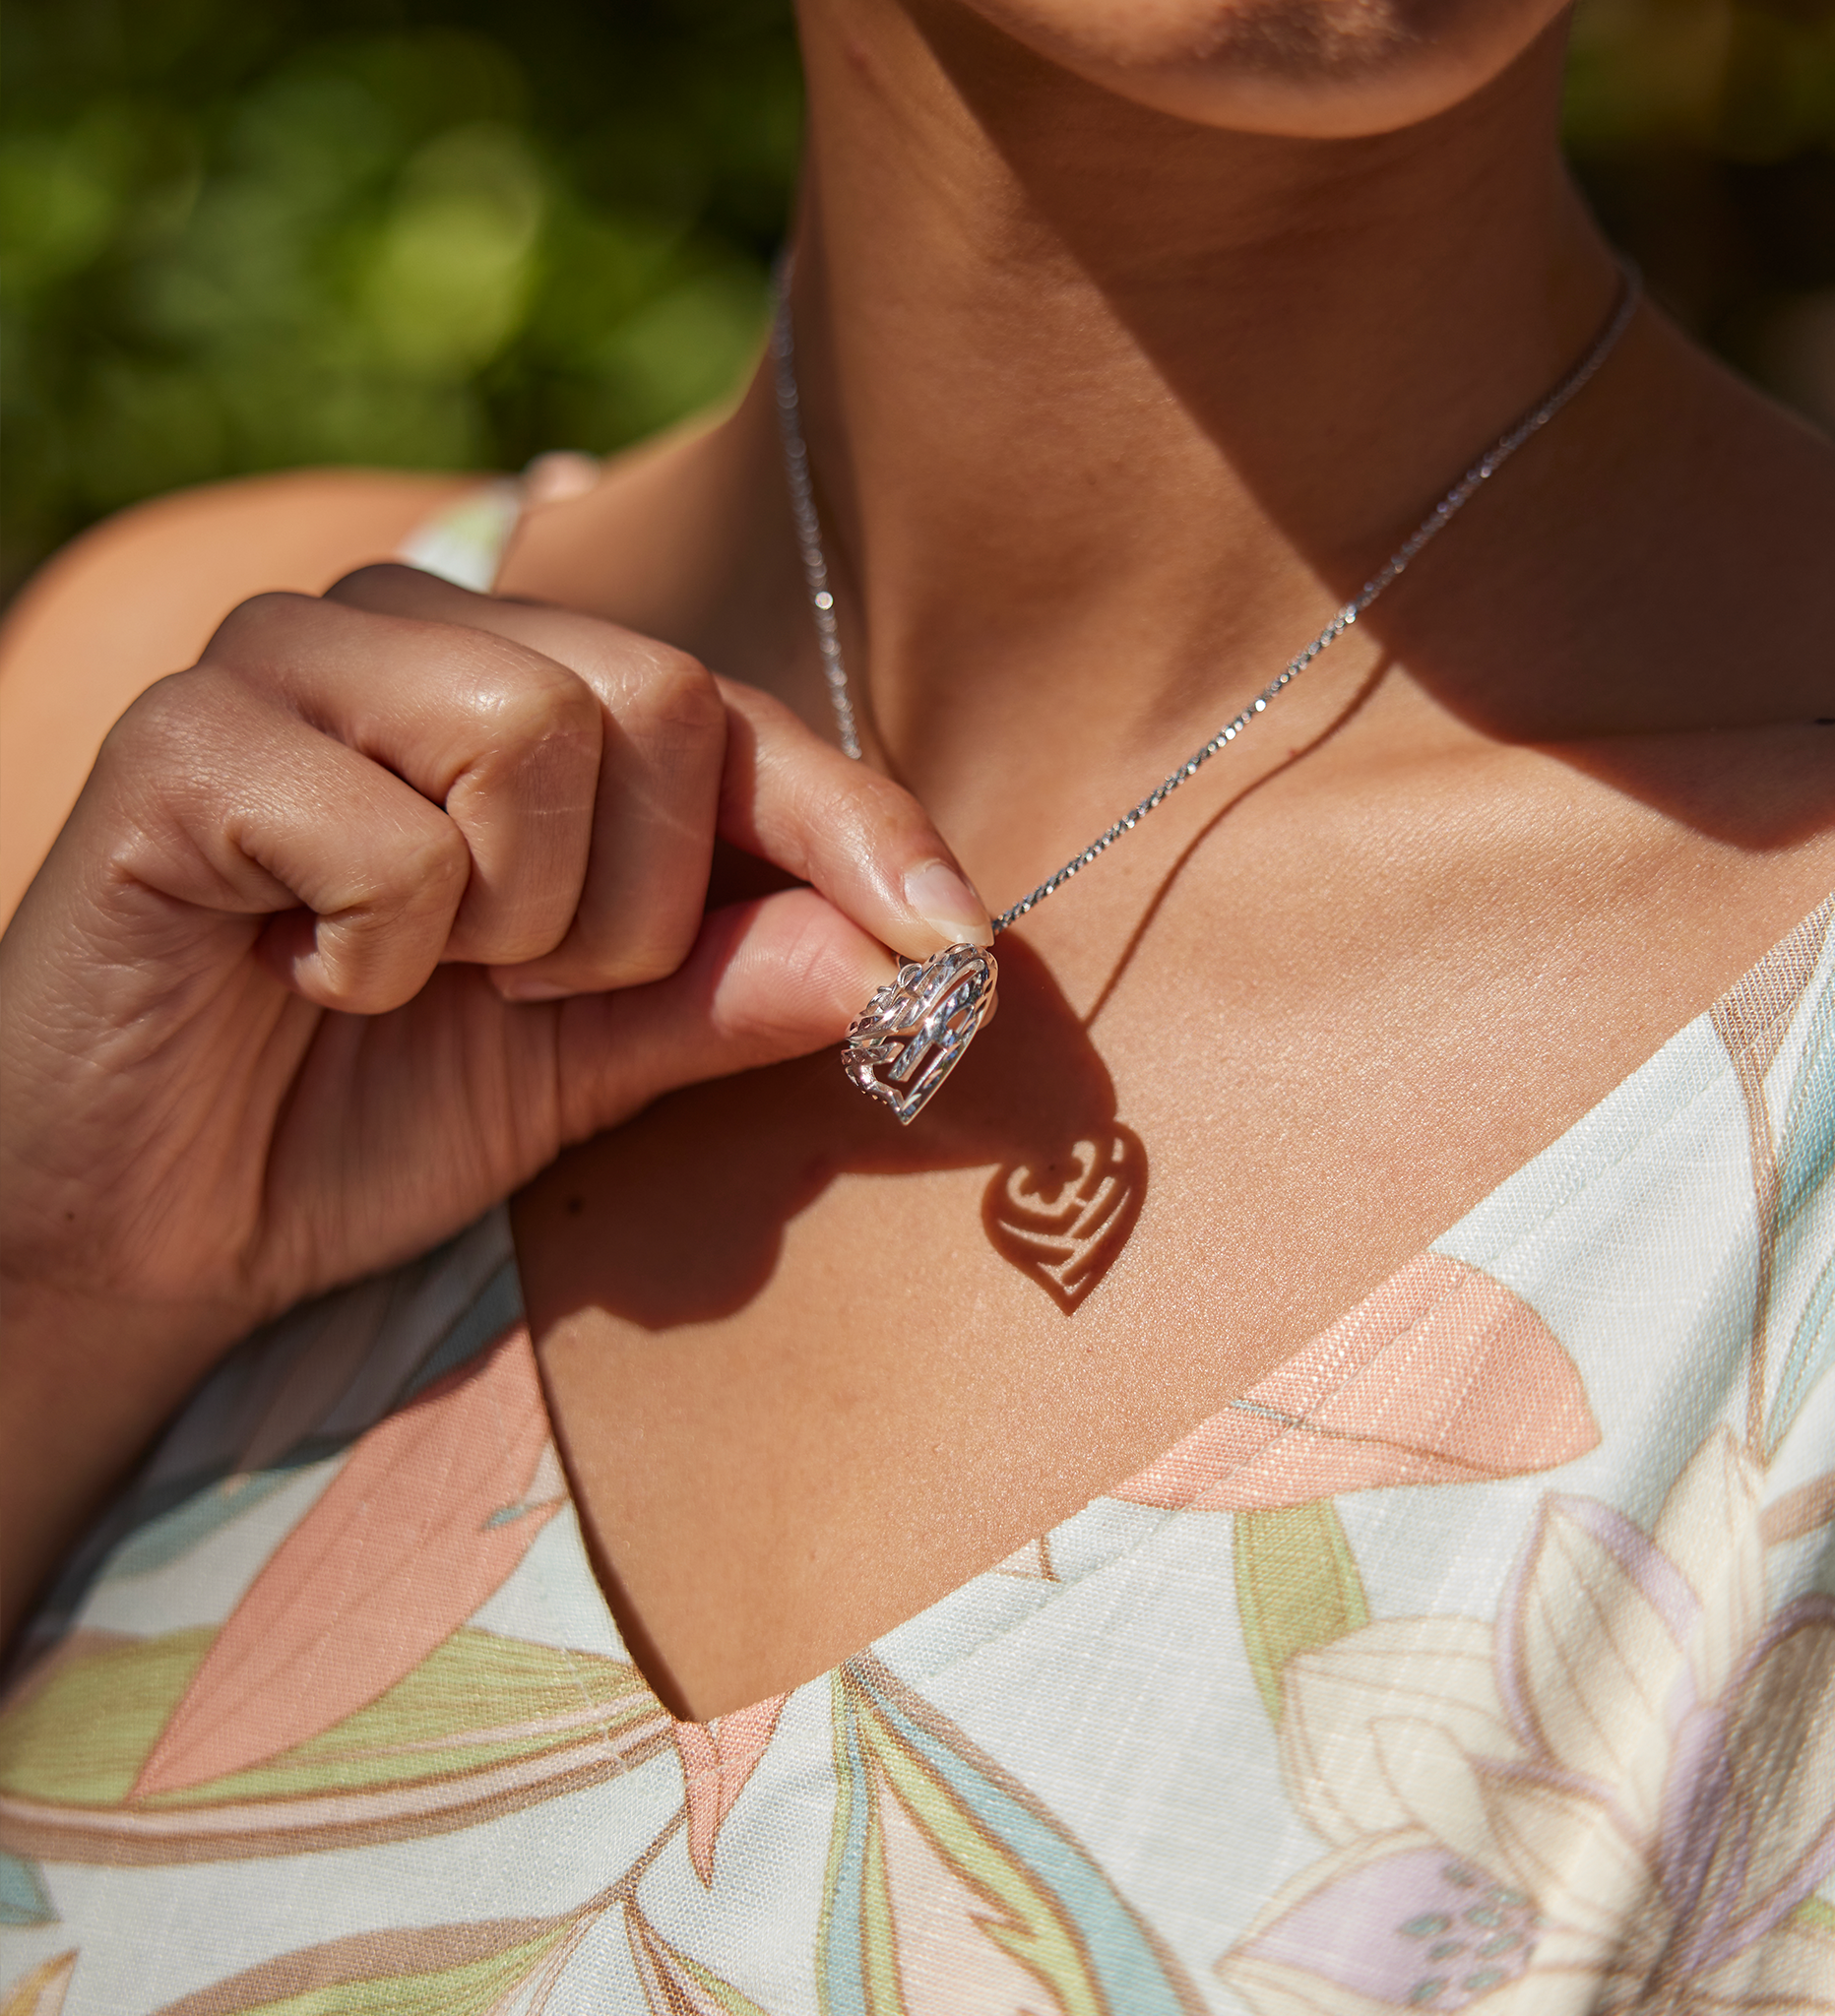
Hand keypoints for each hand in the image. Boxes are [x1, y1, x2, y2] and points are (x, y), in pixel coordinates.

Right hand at [0, 564, 990, 1628]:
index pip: (741, 719)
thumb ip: (734, 990)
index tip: (954, 942)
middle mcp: (415, 635)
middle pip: (659, 695)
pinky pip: (389, 832)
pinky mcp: (179, 745)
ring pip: (535, 729)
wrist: (149, 1221)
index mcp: (527, 689)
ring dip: (513, 920)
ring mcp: (286, 664)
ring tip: (416, 980)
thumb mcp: (594, 1061)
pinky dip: (380, 950)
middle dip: (637, 905)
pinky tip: (305, 975)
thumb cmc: (370, 1111)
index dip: (857, 825)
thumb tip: (909, 953)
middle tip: (527, 991)